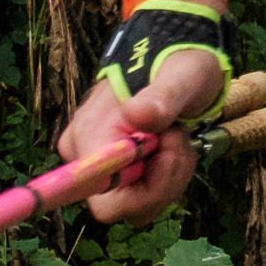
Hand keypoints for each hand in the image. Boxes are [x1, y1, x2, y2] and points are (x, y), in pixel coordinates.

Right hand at [56, 42, 225, 225]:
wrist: (174, 60)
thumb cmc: (177, 64)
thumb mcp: (183, 76)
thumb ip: (161, 98)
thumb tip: (137, 115)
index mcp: (90, 137)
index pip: (107, 204)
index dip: (147, 191)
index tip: (168, 149)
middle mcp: (82, 155)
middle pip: (127, 205)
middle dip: (164, 179)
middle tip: (179, 137)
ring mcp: (95, 162)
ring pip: (138, 201)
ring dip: (169, 174)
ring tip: (178, 134)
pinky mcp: (111, 166)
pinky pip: (142, 192)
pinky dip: (165, 174)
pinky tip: (173, 144)